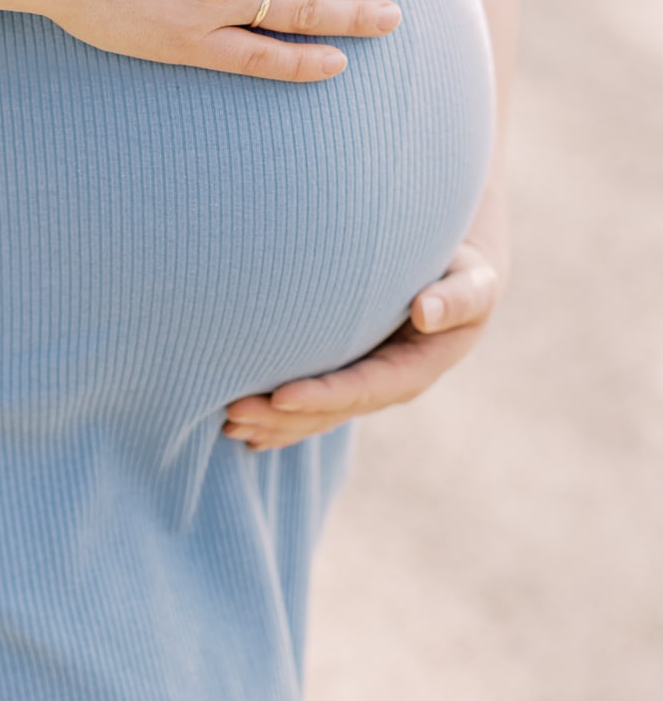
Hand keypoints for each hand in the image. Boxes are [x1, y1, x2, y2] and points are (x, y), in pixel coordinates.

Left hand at [221, 239, 502, 449]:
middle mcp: (388, 385)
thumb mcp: (474, 283)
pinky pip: (313, 404)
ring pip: (316, 414)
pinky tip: (244, 428)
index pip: (362, 389)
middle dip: (282, 417)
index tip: (280, 395)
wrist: (460, 279)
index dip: (322, 396)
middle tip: (232, 415)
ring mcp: (367, 384)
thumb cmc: (465, 272)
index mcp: (415, 370)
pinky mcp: (350, 375)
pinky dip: (279, 417)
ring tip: (227, 422)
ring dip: (272, 422)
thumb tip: (425, 311)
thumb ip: (458, 298)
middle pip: (330, 410)